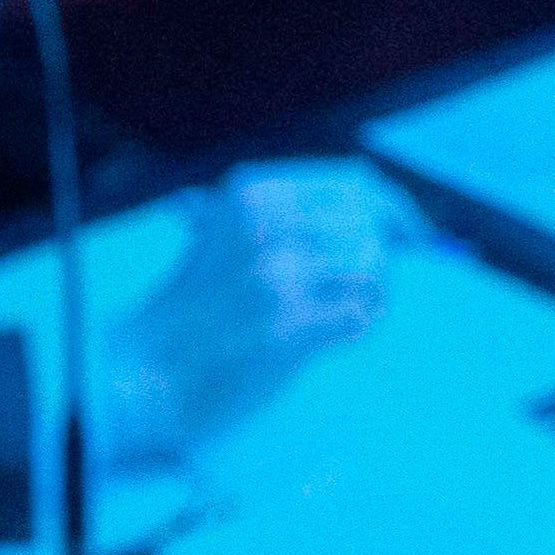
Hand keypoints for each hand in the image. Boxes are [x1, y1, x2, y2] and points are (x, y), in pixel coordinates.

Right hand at [98, 162, 387, 467]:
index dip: (394, 209)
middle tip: (365, 292)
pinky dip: (359, 329)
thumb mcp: (228, 240)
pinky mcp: (286, 327)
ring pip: (372, 269)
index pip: (355, 184)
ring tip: (344, 320)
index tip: (413, 235)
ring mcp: (275, 277)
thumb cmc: (192, 313)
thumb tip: (384, 208)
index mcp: (252, 196)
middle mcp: (264, 227)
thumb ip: (292, 218)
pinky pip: (361, 316)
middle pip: (370, 227)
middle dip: (381, 261)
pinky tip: (334, 340)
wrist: (141, 370)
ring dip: (372, 298)